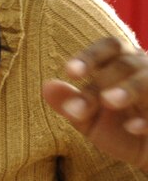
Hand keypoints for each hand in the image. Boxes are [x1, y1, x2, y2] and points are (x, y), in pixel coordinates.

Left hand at [42, 36, 147, 170]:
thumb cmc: (122, 133)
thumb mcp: (91, 122)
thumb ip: (70, 105)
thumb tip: (46, 87)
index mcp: (124, 64)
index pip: (109, 47)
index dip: (91, 56)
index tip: (70, 72)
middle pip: (125, 65)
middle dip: (100, 85)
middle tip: (78, 109)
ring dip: (130, 88)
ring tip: (109, 101)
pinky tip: (134, 129)